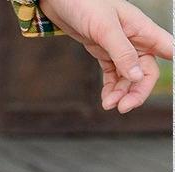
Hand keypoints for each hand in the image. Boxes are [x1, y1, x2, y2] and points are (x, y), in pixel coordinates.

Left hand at [38, 0, 172, 111]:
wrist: (61, 1)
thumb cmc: (85, 4)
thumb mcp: (105, 29)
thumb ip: (122, 52)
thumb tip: (137, 76)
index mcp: (142, 29)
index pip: (165, 49)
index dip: (170, 65)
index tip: (163, 88)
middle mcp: (134, 39)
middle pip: (146, 71)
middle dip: (137, 91)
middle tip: (123, 107)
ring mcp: (119, 48)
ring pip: (128, 77)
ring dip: (121, 93)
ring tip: (108, 105)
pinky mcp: (104, 53)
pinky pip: (113, 76)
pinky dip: (110, 89)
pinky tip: (106, 99)